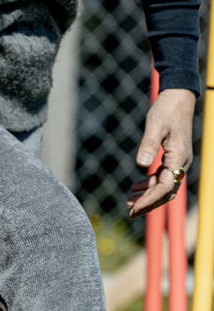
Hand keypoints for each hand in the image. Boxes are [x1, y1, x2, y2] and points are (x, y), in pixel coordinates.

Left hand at [127, 88, 196, 218]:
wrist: (178, 97)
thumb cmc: (166, 109)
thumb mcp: (154, 125)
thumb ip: (148, 144)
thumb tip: (142, 165)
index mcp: (179, 156)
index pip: (165, 187)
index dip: (149, 200)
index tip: (133, 209)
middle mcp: (181, 162)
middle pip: (166, 192)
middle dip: (148, 204)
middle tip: (130, 214)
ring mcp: (178, 161)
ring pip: (164, 187)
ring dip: (148, 196)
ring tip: (129, 203)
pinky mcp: (173, 158)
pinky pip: (162, 177)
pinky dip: (149, 185)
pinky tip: (135, 186)